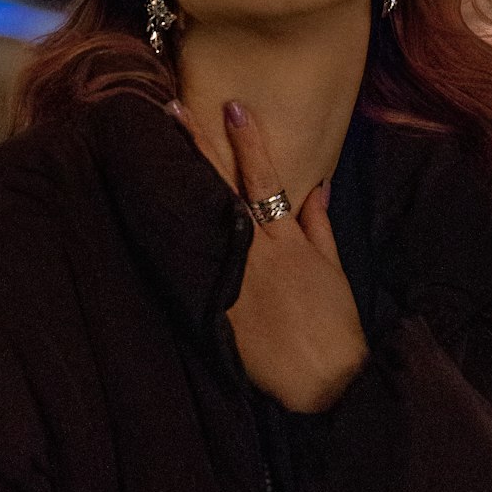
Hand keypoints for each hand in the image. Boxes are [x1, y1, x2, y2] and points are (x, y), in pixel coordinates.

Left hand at [166, 98, 368, 412]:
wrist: (325, 384)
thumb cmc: (335, 326)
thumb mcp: (334, 271)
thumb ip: (320, 227)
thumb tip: (316, 186)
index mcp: (288, 241)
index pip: (265, 177)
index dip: (249, 141)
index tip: (234, 107)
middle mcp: (257, 252)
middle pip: (224, 188)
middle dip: (201, 146)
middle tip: (175, 108)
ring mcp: (233, 278)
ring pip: (203, 219)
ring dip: (181, 182)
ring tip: (158, 150)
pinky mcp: (218, 305)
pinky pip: (196, 264)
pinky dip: (179, 236)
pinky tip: (156, 213)